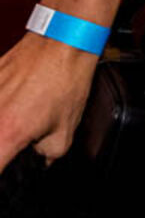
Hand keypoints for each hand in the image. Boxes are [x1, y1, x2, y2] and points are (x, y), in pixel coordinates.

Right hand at [0, 33, 98, 168]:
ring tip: (20, 116)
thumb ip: (47, 155)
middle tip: (14, 143)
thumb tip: (41, 160)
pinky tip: (14, 104)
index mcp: (5, 136)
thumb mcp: (64, 130)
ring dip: (4, 127)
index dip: (1, 176)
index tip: (7, 173)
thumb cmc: (64, 80)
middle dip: (4, 145)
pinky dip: (1, 108)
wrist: (62, 42)